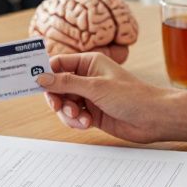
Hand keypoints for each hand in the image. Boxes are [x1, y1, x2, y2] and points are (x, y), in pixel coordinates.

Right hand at [35, 52, 171, 143]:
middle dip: (57, 98)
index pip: (58, 64)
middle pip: (57, 86)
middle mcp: (87, 78)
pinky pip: (74, 116)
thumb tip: (41, 77)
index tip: (32, 82)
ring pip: (64, 104)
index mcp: (89, 62)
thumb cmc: (132, 96)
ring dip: (68, 113)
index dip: (45, 73)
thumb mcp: (95, 87)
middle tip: (57, 107)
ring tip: (81, 118)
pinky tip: (87, 123)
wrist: (154, 119)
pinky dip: (76, 121)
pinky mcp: (93, 113)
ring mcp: (90, 96)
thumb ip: (66, 83)